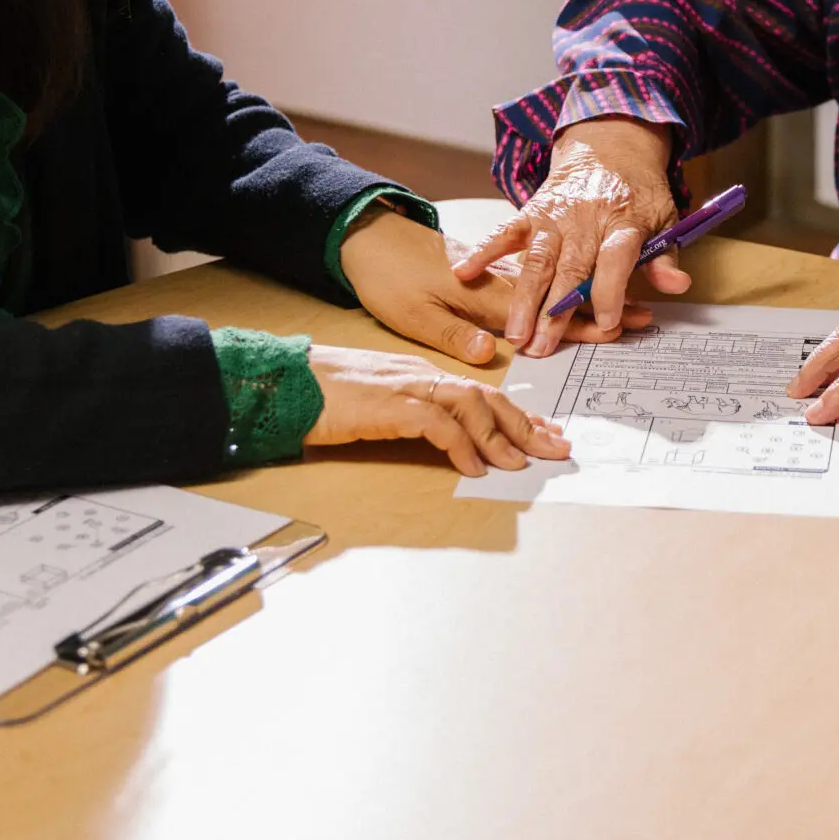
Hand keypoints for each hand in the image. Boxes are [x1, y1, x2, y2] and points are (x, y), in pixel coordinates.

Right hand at [300, 345, 570, 477]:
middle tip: (556, 448)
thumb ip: (413, 415)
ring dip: (501, 436)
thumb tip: (448, 441)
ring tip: (521, 463)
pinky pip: (436, 424)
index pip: (481, 391)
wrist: (282, 382)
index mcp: (421, 372)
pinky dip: (461, 445)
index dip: (517, 414)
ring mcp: (405, 386)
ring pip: (470, 405)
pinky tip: (475, 467)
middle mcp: (420, 373)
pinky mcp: (387, 405)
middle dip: (526, 424)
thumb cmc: (322, 394)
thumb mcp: (378, 404)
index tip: (544, 433)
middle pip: (487, 396)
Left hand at [345, 211, 648, 364]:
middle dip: (603, 304)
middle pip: (563, 290)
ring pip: (559, 277)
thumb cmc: (385, 277)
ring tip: (625, 299)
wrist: (366, 234)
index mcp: (485, 293)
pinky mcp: (489, 262)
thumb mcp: (410, 314)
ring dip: (593, 289)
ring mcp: (498, 267)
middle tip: (640, 317)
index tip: (615, 326)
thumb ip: (451, 334)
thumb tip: (485, 354)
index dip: (581, 321)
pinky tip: (584, 281)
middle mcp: (499, 277)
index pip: (544, 309)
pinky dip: (564, 278)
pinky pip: (537, 268)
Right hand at [452, 118, 687, 356]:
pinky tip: (464, 272)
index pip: (616, 259)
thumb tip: (678, 286)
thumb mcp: (665, 219)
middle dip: (554, 311)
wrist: (610, 147)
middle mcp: (585, 220)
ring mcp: (554, 216)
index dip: (611, 291)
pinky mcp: (531, 212)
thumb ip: (666, 257)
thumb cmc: (639, 193)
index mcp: (623, 222)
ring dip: (523, 298)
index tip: (606, 323)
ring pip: (536, 260)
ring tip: (514, 334)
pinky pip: (505, 232)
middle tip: (542, 348)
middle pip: (570, 268)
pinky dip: (484, 250)